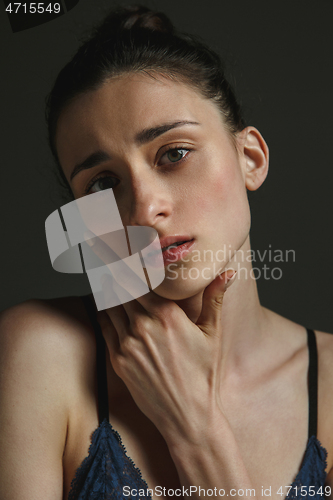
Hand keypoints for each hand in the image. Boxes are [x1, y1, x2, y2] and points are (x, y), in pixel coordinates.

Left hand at [97, 265, 236, 442]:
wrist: (187, 415)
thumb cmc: (203, 373)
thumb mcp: (212, 333)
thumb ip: (215, 298)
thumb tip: (228, 271)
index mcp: (167, 315)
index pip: (141, 278)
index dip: (131, 262)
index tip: (125, 249)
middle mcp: (144, 326)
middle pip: (122, 288)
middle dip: (116, 271)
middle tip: (109, 257)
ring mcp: (128, 343)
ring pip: (110, 305)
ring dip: (108, 289)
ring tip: (105, 276)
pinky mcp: (118, 360)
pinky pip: (105, 326)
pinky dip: (104, 311)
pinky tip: (104, 304)